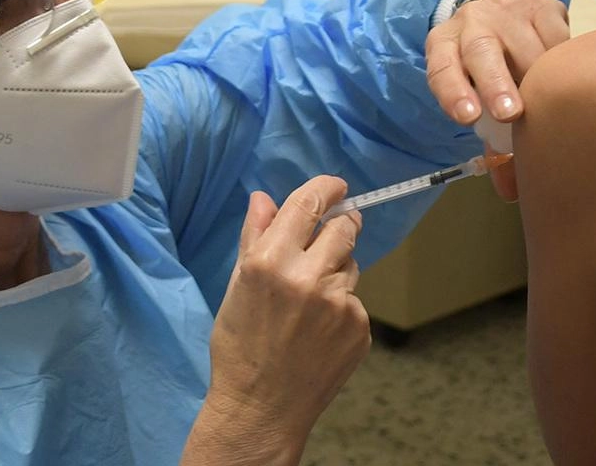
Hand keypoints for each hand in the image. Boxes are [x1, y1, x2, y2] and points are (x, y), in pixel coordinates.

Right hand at [206, 176, 369, 447]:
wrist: (260, 408)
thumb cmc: (240, 348)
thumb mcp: (237, 287)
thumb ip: (255, 238)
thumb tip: (263, 198)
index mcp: (270, 261)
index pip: (309, 203)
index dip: (327, 187)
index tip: (337, 186)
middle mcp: (307, 277)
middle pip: (345, 228)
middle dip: (340, 226)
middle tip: (329, 236)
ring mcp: (338, 303)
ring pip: (350, 265)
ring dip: (336, 272)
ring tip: (308, 304)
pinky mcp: (358, 327)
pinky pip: (354, 301)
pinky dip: (340, 307)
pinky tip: (318, 331)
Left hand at [425, 0, 568, 126]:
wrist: (505, 8)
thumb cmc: (487, 61)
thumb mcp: (475, 84)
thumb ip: (486, 126)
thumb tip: (507, 183)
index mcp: (445, 44)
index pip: (441, 68)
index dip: (452, 92)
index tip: (469, 117)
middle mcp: (470, 21)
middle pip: (480, 52)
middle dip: (495, 84)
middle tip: (510, 113)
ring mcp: (504, 8)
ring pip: (526, 49)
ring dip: (540, 80)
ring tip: (547, 98)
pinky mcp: (538, 1)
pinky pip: (556, 37)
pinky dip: (561, 61)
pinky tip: (561, 71)